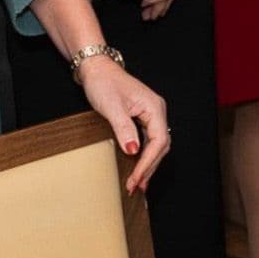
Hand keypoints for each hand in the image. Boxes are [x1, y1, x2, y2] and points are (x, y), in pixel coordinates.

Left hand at [75, 57, 169, 192]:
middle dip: (149, 168)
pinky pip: (149, 141)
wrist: (98, 70)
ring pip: (156, 145)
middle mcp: (157, 112)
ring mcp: (151, 115)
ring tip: (138, 184)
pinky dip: (144, 156)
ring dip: (148, 165)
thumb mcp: (112, 107)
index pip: (158, 141)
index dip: (147, 163)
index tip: (135, 179)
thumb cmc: (104, 83)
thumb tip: (133, 151)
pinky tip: (138, 167)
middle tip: (135, 187)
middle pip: (161, 146)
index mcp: (154, 108)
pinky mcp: (143, 118)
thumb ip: (124, 129)